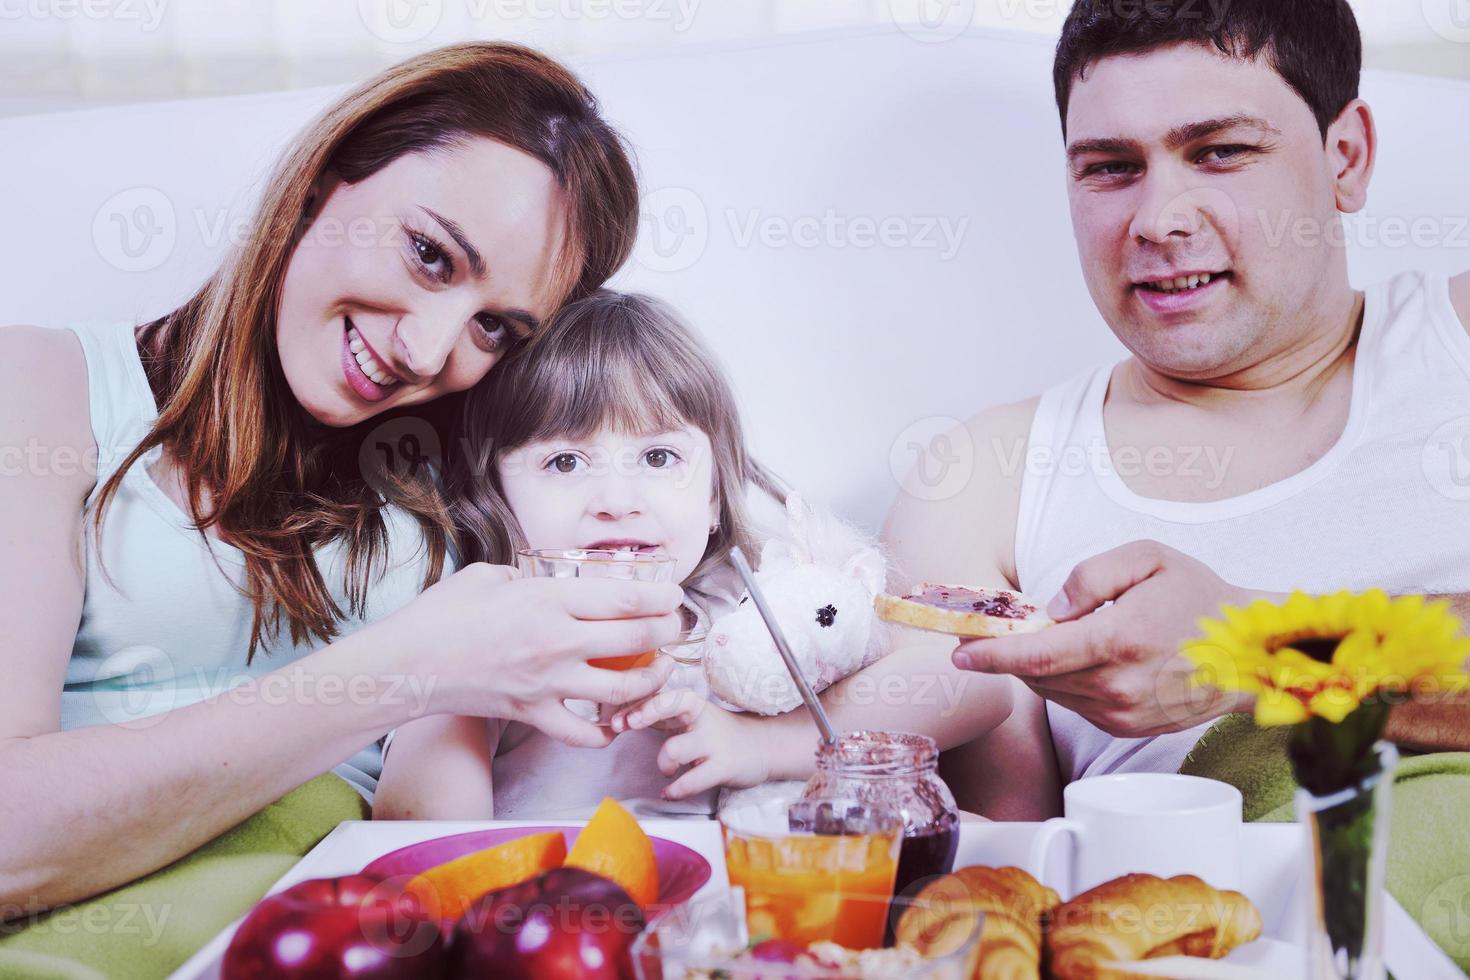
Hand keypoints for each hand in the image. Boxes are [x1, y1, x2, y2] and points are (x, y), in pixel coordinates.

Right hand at [373, 563, 680, 747]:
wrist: (406, 665)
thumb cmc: (440, 615)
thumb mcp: (488, 576)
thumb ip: (525, 577)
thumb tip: (546, 583)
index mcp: (548, 599)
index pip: (625, 597)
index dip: (660, 596)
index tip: (675, 595)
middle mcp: (557, 641)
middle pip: (637, 639)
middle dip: (667, 633)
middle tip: (676, 628)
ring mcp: (547, 682)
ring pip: (622, 690)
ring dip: (650, 681)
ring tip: (659, 672)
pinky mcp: (532, 714)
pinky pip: (582, 733)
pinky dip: (604, 733)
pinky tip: (614, 724)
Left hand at [609, 689, 772, 799]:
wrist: (761, 747)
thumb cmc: (714, 733)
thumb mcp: (688, 718)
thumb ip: (657, 717)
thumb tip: (617, 718)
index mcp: (691, 703)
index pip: (660, 695)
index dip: (635, 705)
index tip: (616, 719)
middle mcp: (702, 717)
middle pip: (670, 704)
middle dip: (644, 713)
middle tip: (626, 726)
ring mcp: (714, 741)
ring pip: (675, 748)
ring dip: (663, 763)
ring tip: (667, 771)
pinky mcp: (724, 766)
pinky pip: (691, 781)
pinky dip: (675, 791)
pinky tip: (670, 792)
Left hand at [952, 541, 1259, 737]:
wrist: (1251, 653)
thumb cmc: (1201, 598)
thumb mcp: (1149, 558)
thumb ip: (1091, 576)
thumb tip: (1052, 611)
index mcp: (1120, 642)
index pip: (1036, 656)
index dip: (990, 654)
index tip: (959, 651)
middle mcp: (1118, 687)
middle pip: (1036, 676)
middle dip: (1010, 654)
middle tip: (999, 629)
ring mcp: (1123, 714)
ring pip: (1052, 692)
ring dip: (1037, 667)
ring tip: (1050, 637)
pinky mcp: (1126, 729)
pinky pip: (1074, 704)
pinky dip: (1063, 681)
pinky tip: (1081, 658)